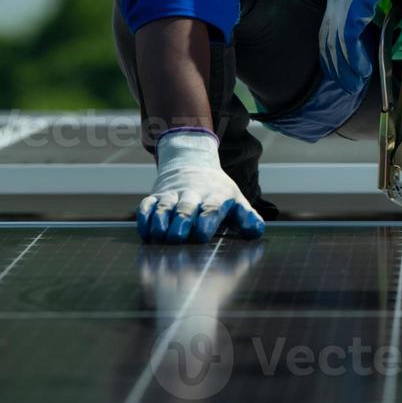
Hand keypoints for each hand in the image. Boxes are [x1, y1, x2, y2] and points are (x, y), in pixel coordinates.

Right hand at [136, 129, 265, 243]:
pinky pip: (147, 205)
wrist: (193, 164)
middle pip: (187, 207)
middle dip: (182, 222)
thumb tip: (257, 232)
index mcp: (216, 196)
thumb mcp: (236, 200)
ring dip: (161, 221)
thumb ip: (247, 217)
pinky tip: (145, 233)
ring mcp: (173, 195)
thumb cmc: (218, 192)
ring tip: (159, 237)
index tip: (201, 235)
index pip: (212, 207)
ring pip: (165, 207)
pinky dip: (144, 218)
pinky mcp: (156, 196)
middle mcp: (193, 194)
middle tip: (178, 238)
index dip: (206, 220)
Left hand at [319, 0, 401, 95]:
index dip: (328, 53)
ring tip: (354, 85)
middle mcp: (333, 7)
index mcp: (335, 0)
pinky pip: (349, 43)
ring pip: (337, 48)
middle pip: (328, 45)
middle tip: (345, 85)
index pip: (325, 33)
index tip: (335, 68)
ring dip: (346, 69)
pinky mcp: (350, 12)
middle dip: (335, 68)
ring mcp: (340, 10)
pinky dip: (355, 59)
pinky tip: (362, 71)